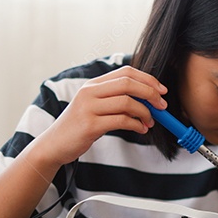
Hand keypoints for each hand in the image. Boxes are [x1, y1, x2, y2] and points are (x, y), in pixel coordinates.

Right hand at [37, 66, 167, 166]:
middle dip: (151, 93)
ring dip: (145, 113)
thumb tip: (148, 99)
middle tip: (162, 106)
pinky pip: (121, 120)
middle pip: (128, 83)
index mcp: (93, 84)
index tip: (162, 90)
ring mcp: (88, 108)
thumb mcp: (95, 107)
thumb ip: (116, 99)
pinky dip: (136, 124)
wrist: (54, 144)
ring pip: (127, 102)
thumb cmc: (80, 126)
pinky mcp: (90, 125)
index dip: (147, 79)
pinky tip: (141, 129)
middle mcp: (89, 92)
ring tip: (150, 122)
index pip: (125, 72)